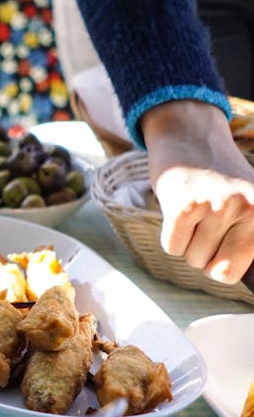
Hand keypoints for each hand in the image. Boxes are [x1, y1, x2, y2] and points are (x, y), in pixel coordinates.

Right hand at [141, 100, 253, 284]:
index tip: (223, 249)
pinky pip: (173, 247)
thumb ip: (249, 240)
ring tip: (195, 216)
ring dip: (189, 245)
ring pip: (193, 259)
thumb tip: (232, 274)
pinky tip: (179, 213)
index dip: (226, 267)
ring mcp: (216, 206)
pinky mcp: (184, 206)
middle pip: (218, 271)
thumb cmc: (221, 182)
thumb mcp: (250, 205)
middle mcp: (248, 208)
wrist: (191, 141)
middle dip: (207, 259)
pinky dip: (172, 237)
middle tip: (208, 230)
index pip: (240, 272)